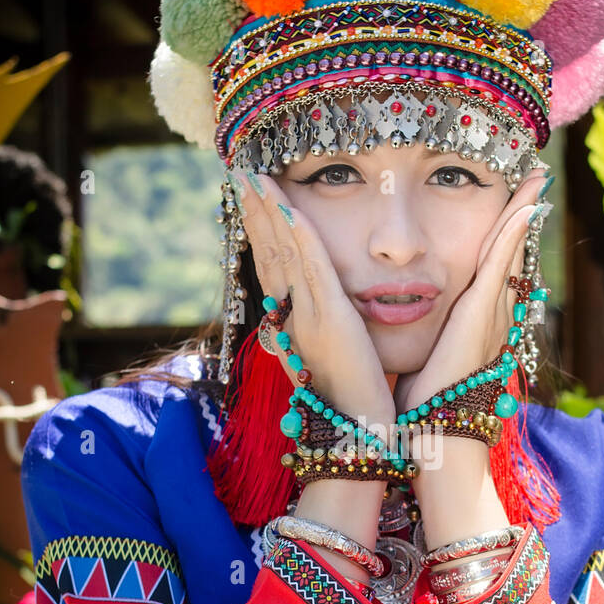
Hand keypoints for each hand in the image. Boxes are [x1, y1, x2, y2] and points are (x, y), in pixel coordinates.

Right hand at [231, 167, 396, 430]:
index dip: (260, 229)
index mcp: (293, 323)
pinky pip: (310, 269)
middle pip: (268, 252)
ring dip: (267, 211)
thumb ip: (323, 331)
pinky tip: (288, 208)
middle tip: (243, 171)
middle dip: (255, 210)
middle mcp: (292, 316)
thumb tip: (314, 316)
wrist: (361, 432)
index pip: (272, 266)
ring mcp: (307, 316)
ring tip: (254, 175)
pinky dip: (298, 236)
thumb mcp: (333, 357)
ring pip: (282, 254)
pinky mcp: (329, 320)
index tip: (253, 196)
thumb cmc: (354, 400)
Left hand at [392, 170, 550, 417]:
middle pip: (510, 253)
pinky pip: (499, 265)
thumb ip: (425, 339)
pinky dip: (512, 234)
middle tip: (535, 177)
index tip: (513, 204)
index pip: (493, 267)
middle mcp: (492, 315)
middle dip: (522, 214)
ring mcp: (491, 314)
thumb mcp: (425, 359)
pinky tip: (523, 207)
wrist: (437, 431)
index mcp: (478, 322)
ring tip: (535, 179)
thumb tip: (404, 329)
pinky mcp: (480, 314)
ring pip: (510, 252)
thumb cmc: (424, 404)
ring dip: (523, 213)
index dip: (504, 234)